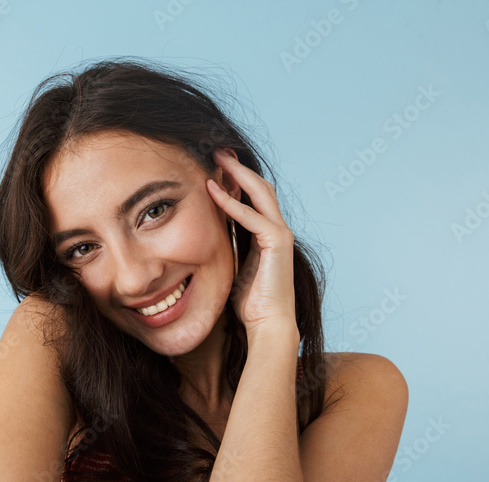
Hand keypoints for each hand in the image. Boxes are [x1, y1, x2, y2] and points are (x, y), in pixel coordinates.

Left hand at [206, 148, 298, 341]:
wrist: (268, 325)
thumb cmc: (250, 304)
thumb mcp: (233, 267)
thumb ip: (228, 248)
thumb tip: (208, 240)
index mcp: (266, 234)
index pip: (253, 197)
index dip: (236, 178)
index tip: (215, 164)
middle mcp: (277, 229)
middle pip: (259, 187)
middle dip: (238, 167)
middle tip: (217, 150)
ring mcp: (280, 234)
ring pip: (260, 193)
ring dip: (237, 174)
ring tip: (216, 158)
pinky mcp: (277, 243)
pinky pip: (252, 217)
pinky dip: (232, 203)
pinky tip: (213, 191)